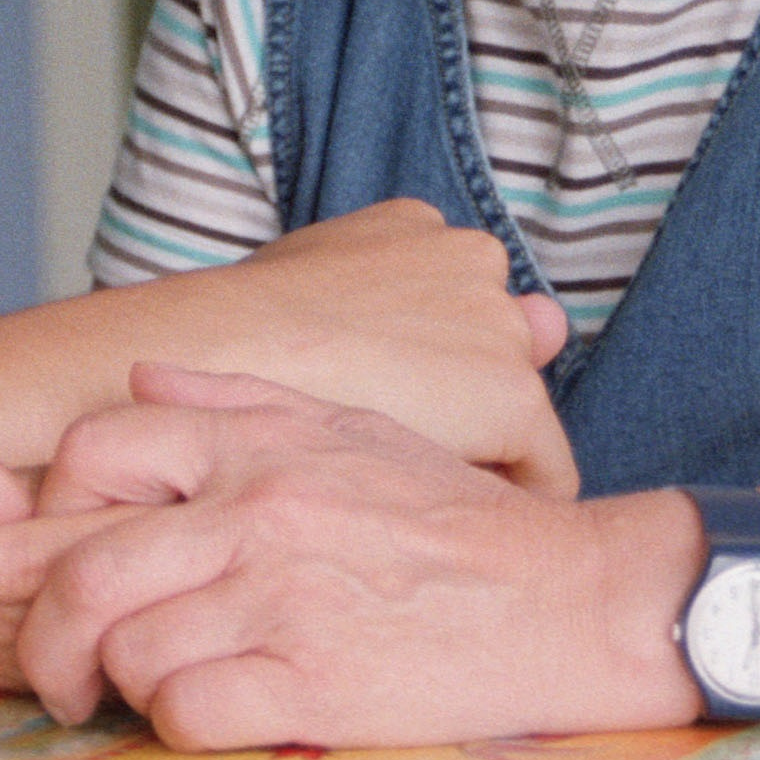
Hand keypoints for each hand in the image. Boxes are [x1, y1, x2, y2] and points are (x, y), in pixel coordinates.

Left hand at [0, 366, 692, 749]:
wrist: (578, 597)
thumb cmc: (451, 521)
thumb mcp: (344, 428)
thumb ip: (231, 399)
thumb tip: (133, 380)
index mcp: (248, 446)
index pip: (86, 459)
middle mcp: (251, 510)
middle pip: (65, 558)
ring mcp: (281, 595)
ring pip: (111, 639)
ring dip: (70, 681)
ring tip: (67, 700)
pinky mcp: (316, 679)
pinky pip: (184, 710)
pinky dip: (158, 724)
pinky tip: (170, 721)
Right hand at [140, 202, 575, 491]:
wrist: (215, 362)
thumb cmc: (231, 337)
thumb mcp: (293, 292)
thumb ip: (373, 304)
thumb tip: (470, 325)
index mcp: (418, 228)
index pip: (456, 313)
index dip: (422, 375)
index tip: (378, 410)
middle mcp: (474, 262)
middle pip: (493, 359)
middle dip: (459, 412)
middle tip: (389, 460)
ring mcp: (500, 326)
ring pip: (514, 419)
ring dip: (477, 459)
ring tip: (410, 502)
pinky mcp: (513, 397)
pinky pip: (544, 474)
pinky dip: (507, 506)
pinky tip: (446, 531)